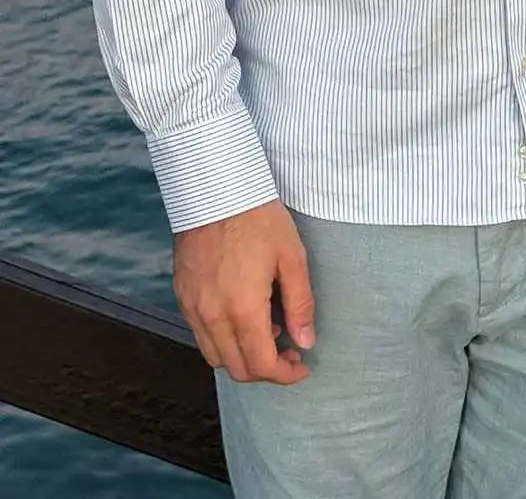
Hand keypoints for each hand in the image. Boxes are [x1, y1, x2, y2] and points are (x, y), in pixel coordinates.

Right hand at [173, 199, 314, 384]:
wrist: (216, 188)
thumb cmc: (257, 217)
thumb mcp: (291, 256)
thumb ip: (300, 303)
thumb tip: (306, 340)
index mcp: (242, 310)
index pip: (261, 365)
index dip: (285, 374)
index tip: (301, 367)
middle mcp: (212, 317)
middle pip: (236, 369)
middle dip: (266, 371)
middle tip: (289, 351)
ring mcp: (192, 308)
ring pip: (215, 356)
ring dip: (242, 357)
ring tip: (268, 331)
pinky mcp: (182, 296)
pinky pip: (200, 335)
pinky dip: (222, 339)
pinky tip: (242, 316)